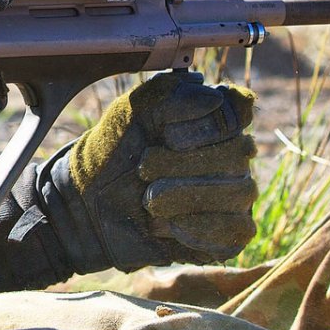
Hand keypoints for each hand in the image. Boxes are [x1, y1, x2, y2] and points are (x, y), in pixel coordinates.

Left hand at [0, 71, 255, 290]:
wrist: (87, 205)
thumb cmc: (111, 154)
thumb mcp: (129, 113)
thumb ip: (168, 96)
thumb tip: (215, 98)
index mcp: (209, 117)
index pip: (238, 108)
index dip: (207, 123)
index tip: (167, 135)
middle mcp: (229, 154)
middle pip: (239, 151)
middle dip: (185, 162)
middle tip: (144, 168)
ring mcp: (232, 193)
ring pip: (241, 190)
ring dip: (188, 194)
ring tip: (149, 199)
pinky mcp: (227, 234)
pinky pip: (238, 229)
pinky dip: (199, 227)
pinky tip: (164, 225)